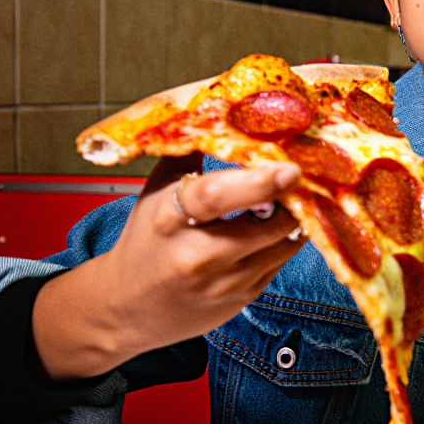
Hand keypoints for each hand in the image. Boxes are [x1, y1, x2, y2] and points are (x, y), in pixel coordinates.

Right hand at [32, 153, 307, 379]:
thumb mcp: (155, 195)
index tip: (290, 170)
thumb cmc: (146, 241)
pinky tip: (272, 229)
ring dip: (292, 220)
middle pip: (266, 225)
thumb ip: (187, 157)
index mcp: (170, 219)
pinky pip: (279, 264)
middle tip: (297, 178)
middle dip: (291, 200)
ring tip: (285, 200)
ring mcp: (223, 284)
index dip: (258, 183)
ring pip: (282, 245)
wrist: (125, 308)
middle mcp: (198, 255)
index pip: (215, 197)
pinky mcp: (242, 300)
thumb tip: (220, 115)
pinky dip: (283, 242)